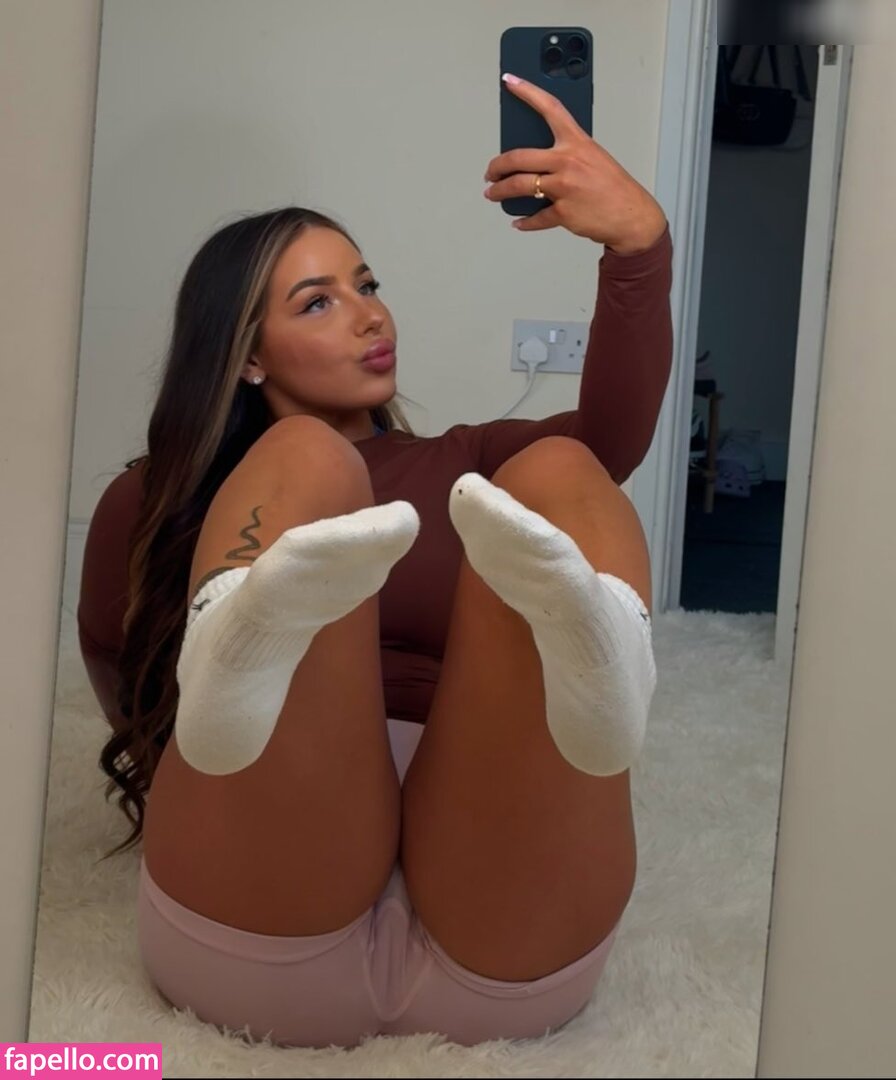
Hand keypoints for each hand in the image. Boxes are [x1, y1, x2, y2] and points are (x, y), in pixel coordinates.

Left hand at [484, 73, 666, 254]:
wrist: (632, 216)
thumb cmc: (613, 187)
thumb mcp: (593, 158)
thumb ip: (566, 154)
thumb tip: (536, 162)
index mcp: (577, 142)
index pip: (549, 108)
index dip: (527, 91)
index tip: (509, 80)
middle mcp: (568, 161)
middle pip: (519, 157)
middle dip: (497, 166)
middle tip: (490, 171)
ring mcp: (564, 187)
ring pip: (520, 186)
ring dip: (499, 191)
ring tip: (493, 193)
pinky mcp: (563, 212)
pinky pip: (536, 217)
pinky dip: (525, 222)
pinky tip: (519, 221)